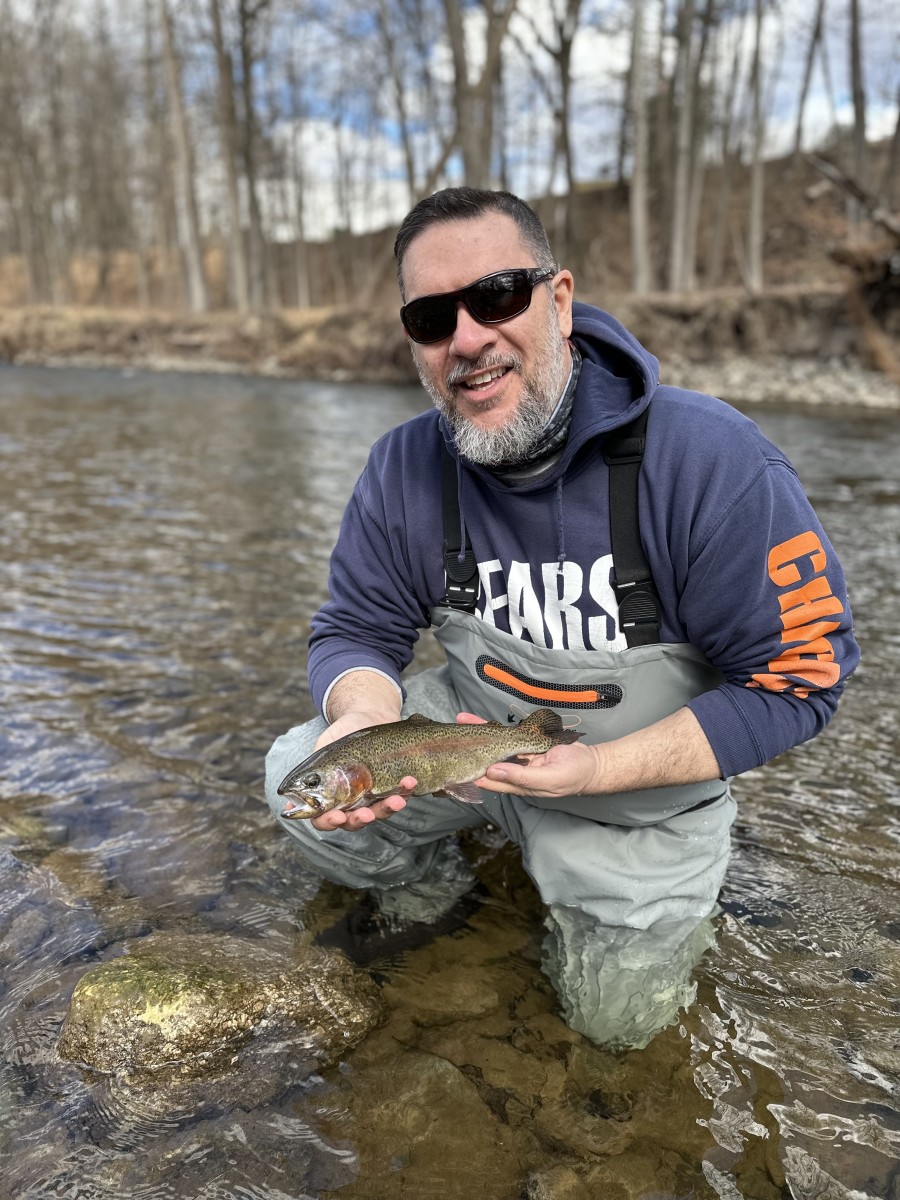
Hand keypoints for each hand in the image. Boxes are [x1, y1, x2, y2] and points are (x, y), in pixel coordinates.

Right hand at [311, 710, 412, 831]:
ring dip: (388, 808)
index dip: (328, 822)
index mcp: (329, 796)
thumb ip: (312, 771)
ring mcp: (373, 796)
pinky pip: (400, 795)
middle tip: (367, 814)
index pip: (324, 820)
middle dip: (361, 820)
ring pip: (379, 812)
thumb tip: (289, 801)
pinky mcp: (393, 786)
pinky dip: (406, 791)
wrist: (368, 714)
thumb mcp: (324, 748)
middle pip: (354, 822)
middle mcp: (351, 801)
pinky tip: (410, 782)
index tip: (337, 817)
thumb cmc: (342, 733)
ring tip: (397, 800)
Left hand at [456, 711, 599, 799]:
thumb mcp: (548, 779)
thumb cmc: (572, 775)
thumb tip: (492, 772)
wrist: (590, 764)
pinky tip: (476, 719)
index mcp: (516, 784)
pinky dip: (491, 726)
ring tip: (459, 722)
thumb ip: (521, 777)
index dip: (469, 773)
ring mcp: (518, 755)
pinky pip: (505, 734)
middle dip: (468, 751)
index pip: (487, 780)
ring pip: (492, 745)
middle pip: (485, 761)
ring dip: (476, 734)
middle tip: (448, 740)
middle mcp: (513, 770)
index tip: (453, 764)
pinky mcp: (524, 742)